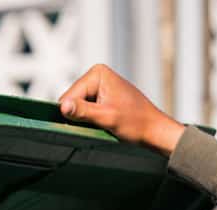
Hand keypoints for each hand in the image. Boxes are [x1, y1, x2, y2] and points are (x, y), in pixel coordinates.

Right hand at [59, 64, 184, 156]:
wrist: (153, 129)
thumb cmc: (136, 122)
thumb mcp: (106, 117)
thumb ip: (82, 111)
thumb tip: (62, 107)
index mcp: (97, 74)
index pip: (69, 96)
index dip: (74, 113)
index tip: (91, 122)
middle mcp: (97, 75)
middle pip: (71, 100)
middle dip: (80, 115)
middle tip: (98, 123)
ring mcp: (99, 85)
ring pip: (76, 107)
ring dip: (85, 118)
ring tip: (102, 122)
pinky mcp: (101, 95)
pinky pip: (84, 109)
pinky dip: (90, 119)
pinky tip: (102, 122)